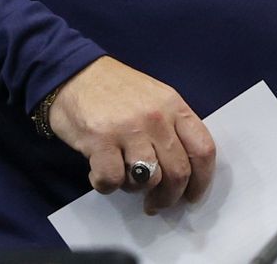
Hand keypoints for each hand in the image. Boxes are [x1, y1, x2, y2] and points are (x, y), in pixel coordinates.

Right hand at [46, 56, 216, 213]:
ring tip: (125, 179)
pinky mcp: (100, 140)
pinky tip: (100, 172)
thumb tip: (183, 172)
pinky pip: (113, 181)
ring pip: (148, 180)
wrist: (74, 73)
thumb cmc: (116, 90)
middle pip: (178, 172)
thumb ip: (172, 128)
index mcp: (174, 106)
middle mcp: (156, 117)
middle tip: (156, 203)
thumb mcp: (155, 98)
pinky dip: (106, 185)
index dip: (202, 180)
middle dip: (169, 197)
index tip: (192, 197)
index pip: (202, 149)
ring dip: (136, 190)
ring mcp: (128, 129)